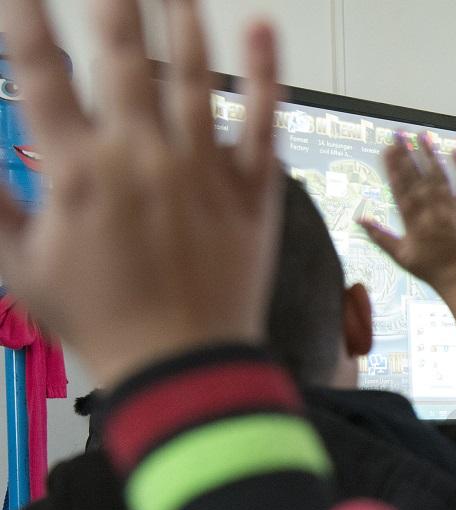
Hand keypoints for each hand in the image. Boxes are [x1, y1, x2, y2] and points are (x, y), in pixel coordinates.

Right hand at [0, 0, 280, 386]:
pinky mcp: (250, 190)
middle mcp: (141, 157)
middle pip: (122, 55)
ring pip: (193, 74)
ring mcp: (201, 170)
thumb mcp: (20, 267)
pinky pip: (262, 121)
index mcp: (78, 171)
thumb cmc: (103, 322)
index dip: (23, 19)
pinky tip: (263, 28)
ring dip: (183, 16)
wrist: (182, 363)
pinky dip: (265, 73)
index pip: (40, 73)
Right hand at [358, 134, 455, 293]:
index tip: (386, 149)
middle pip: (419, 179)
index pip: (401, 189)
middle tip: (398, 135)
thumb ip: (379, 236)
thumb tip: (358, 220)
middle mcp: (434, 213)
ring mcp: (454, 210)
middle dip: (408, 155)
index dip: (394, 168)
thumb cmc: (430, 268)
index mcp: (415, 223)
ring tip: (422, 136)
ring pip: (441, 179)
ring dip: (431, 156)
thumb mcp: (400, 256)